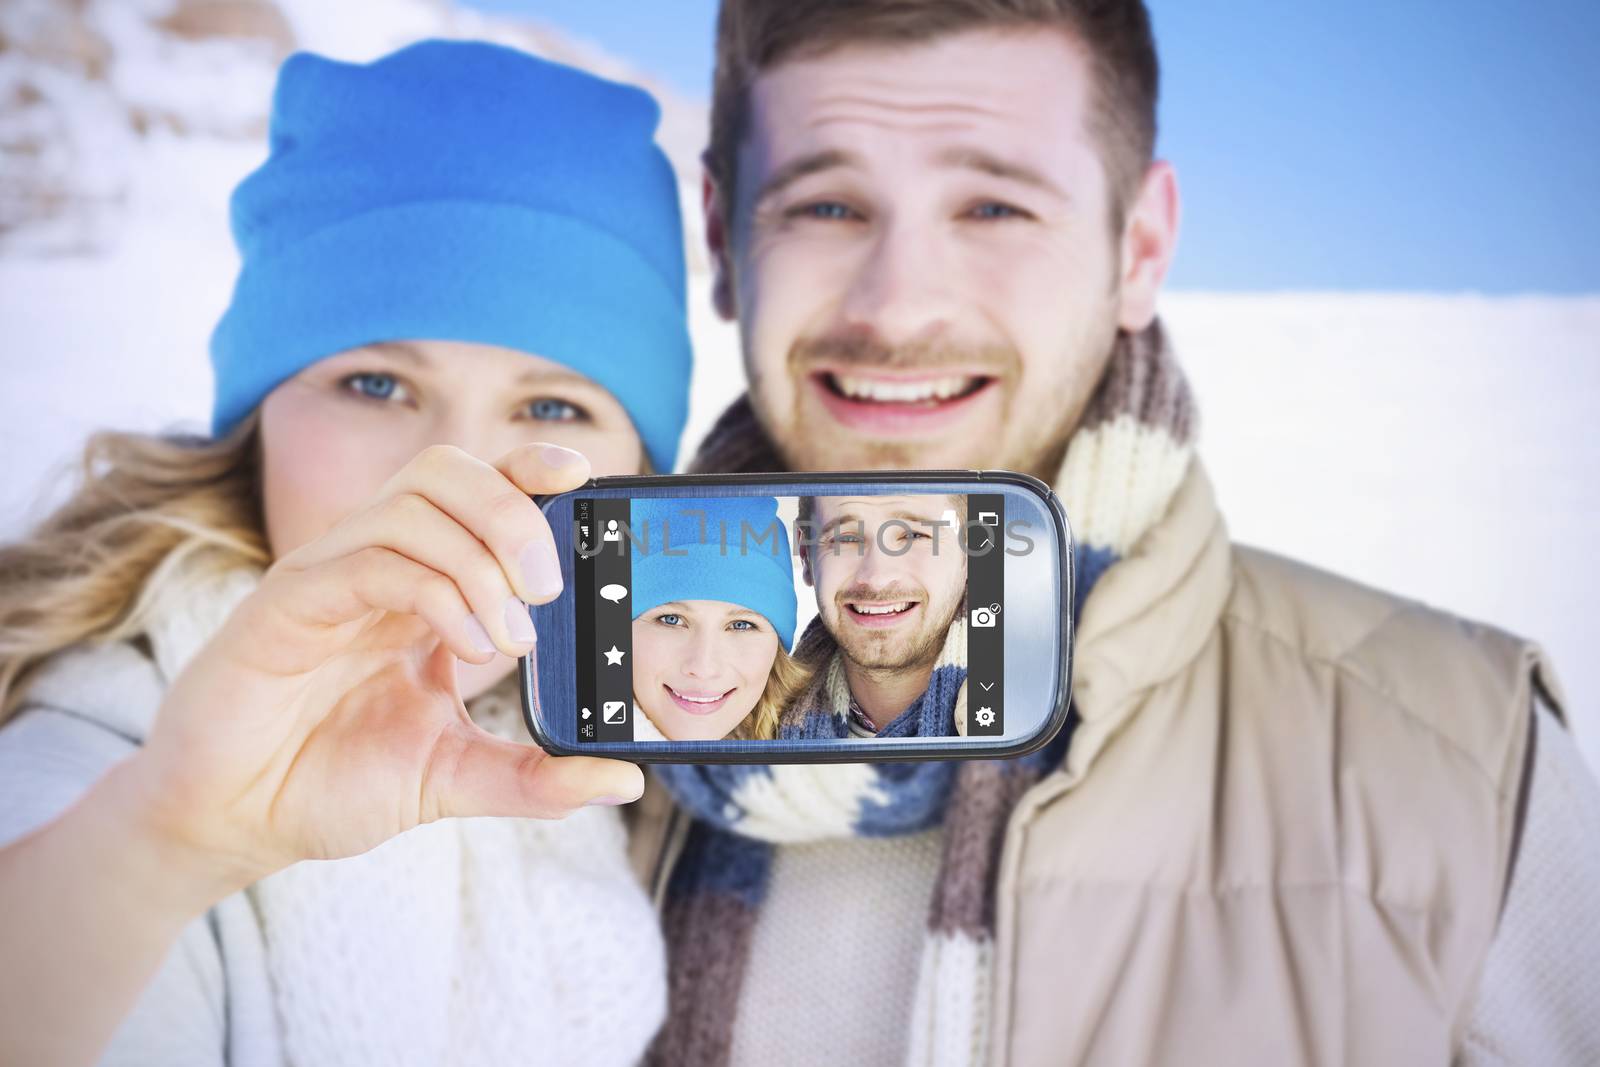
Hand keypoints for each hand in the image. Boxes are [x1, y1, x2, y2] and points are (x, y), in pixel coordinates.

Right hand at [120, 442, 638, 894]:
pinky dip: (434, 592)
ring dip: (481, 558)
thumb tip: (623, 780)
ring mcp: (329, 577)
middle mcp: (377, 564)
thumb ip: (536, 777)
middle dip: (515, 513)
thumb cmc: (330, 783)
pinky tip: (465, 648)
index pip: (478, 489)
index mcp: (420, 585)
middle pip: (448, 471)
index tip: (587, 477)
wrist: (233, 823)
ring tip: (509, 636)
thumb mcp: (455, 779)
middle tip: (549, 591)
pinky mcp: (286, 606)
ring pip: (413, 504)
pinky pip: (368, 559)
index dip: (530, 468)